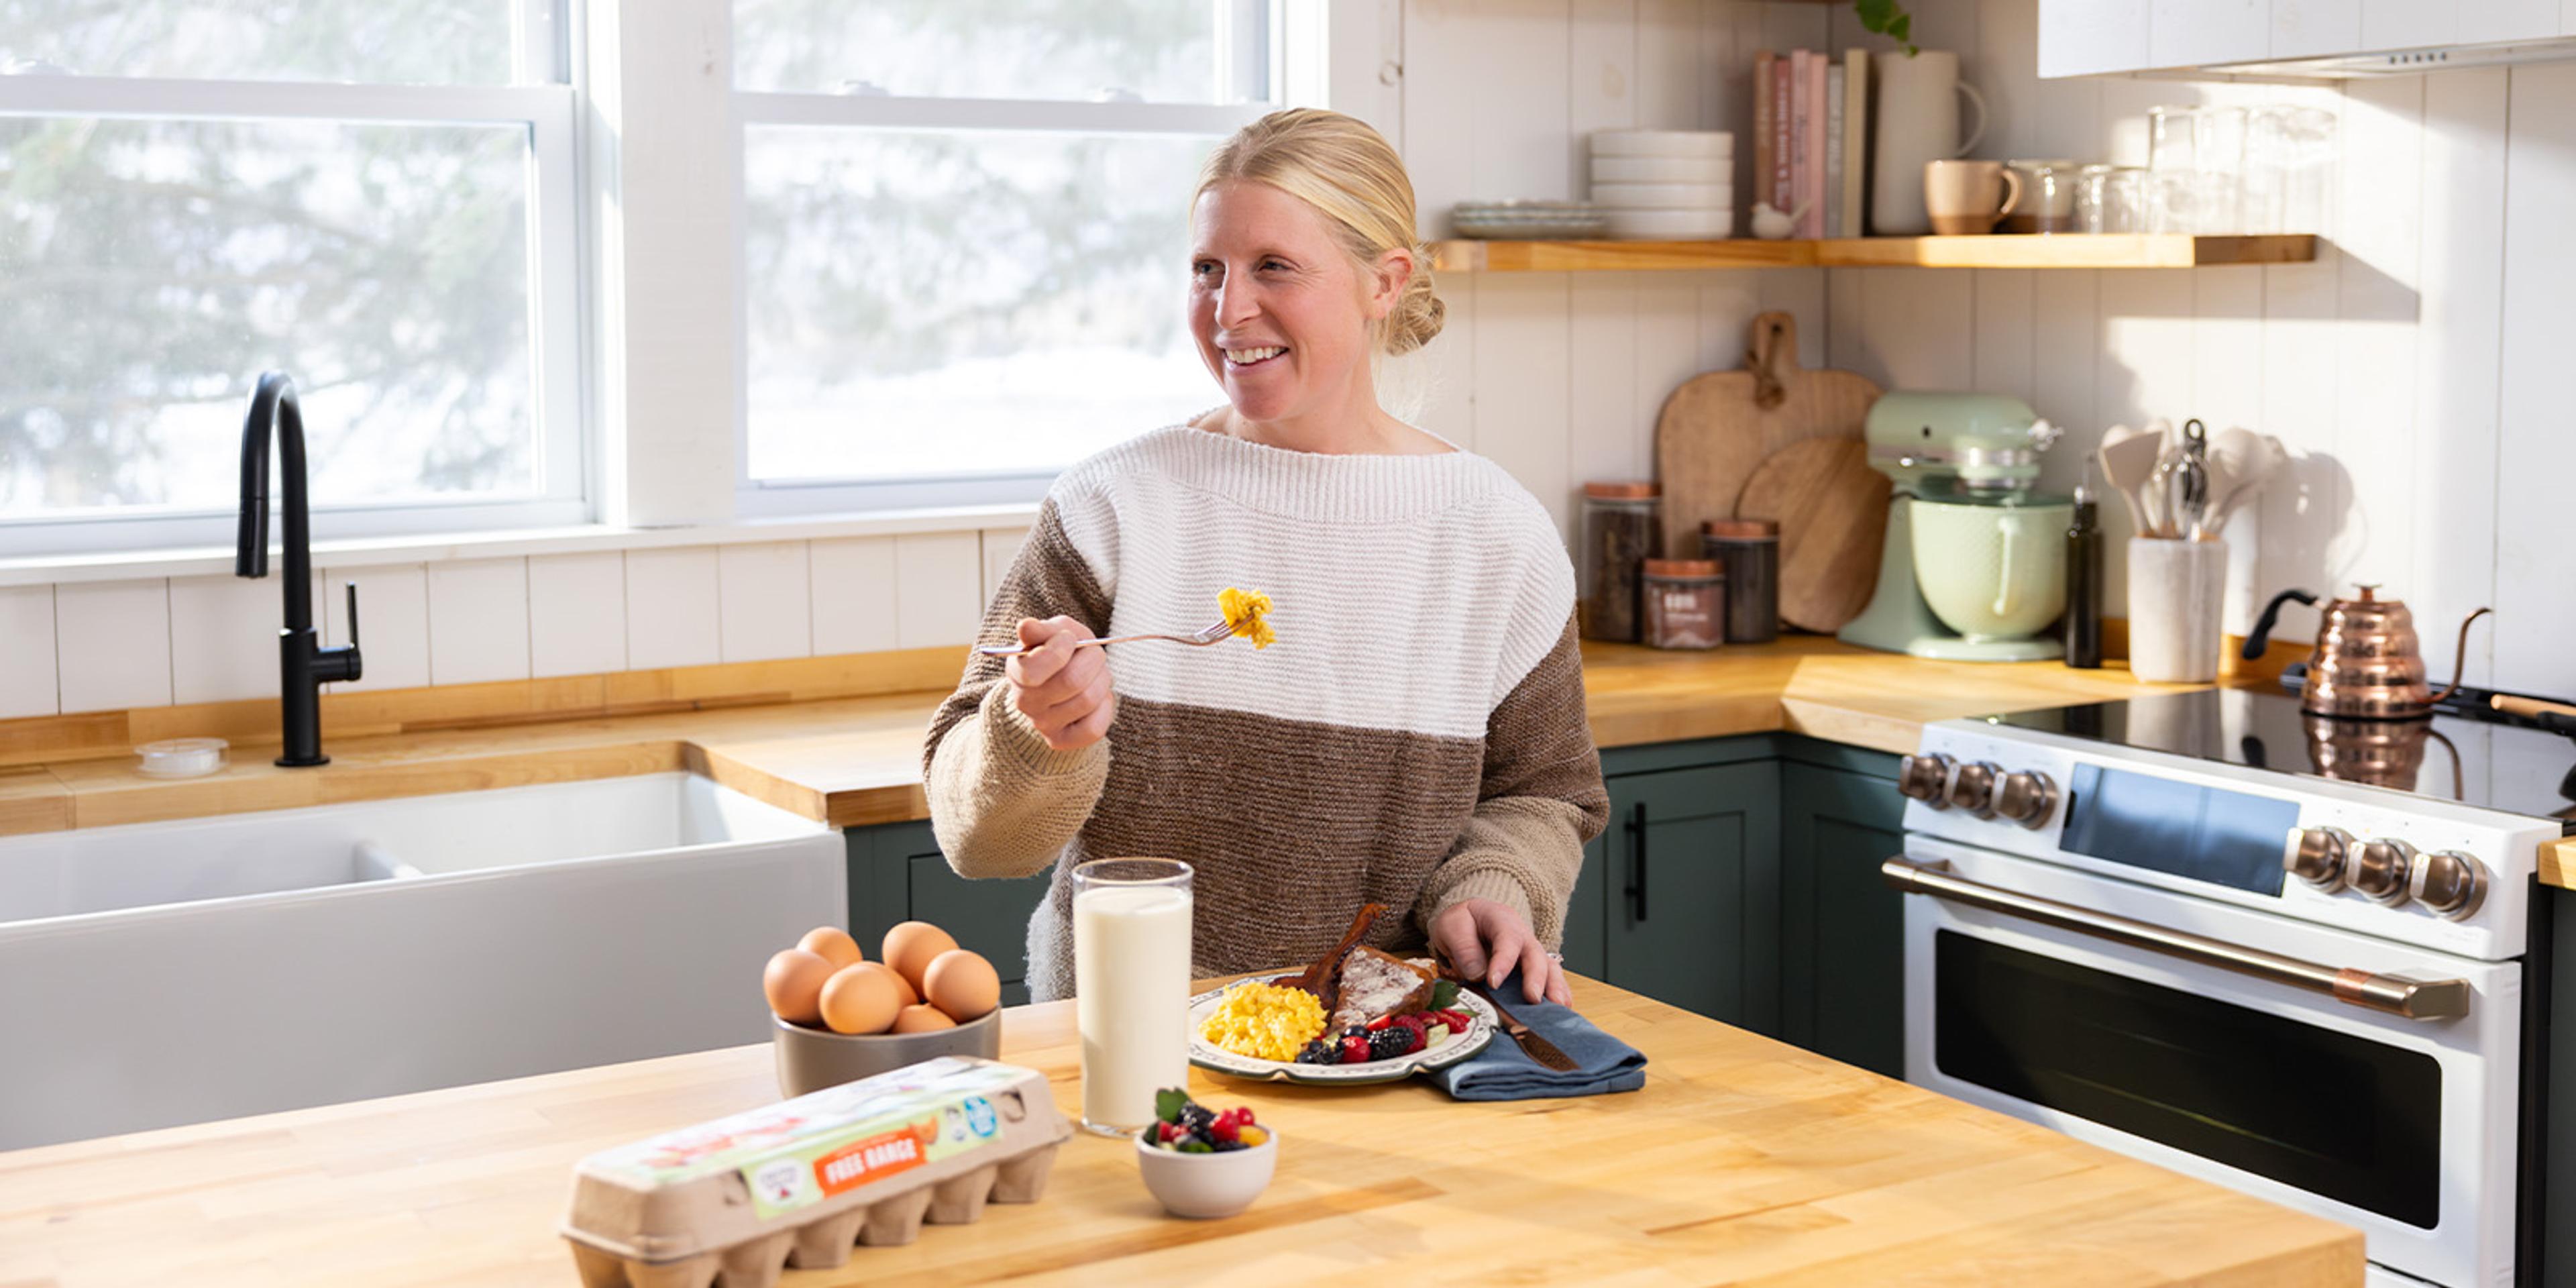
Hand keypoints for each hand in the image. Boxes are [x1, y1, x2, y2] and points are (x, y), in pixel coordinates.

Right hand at [1004, 616, 1115, 750]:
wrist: (1062, 681)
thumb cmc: (1059, 652)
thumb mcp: (1054, 632)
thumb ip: (1042, 629)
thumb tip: (1025, 627)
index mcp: (1017, 671)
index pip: (1034, 669)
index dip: (1060, 648)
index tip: (1068, 639)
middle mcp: (1024, 702)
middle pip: (1072, 681)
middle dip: (1093, 660)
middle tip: (1093, 653)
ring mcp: (1042, 724)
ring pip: (1088, 701)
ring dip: (1102, 680)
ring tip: (1095, 675)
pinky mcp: (1061, 741)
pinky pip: (1095, 728)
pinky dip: (1104, 707)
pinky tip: (1097, 699)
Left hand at [1430, 898, 1569, 1004]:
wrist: (1469, 923)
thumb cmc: (1463, 924)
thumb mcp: (1452, 927)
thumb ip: (1464, 948)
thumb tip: (1478, 974)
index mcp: (1501, 920)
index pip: (1507, 938)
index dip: (1503, 961)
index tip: (1493, 982)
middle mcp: (1523, 936)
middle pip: (1535, 954)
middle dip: (1536, 978)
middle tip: (1532, 999)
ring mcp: (1531, 953)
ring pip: (1550, 968)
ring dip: (1555, 988)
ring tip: (1558, 1008)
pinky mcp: (1535, 970)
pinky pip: (1551, 980)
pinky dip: (1558, 995)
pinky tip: (1561, 1011)